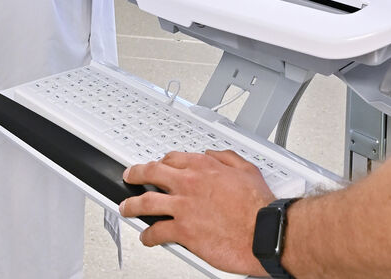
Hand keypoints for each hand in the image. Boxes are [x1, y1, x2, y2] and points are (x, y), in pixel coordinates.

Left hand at [118, 150, 275, 275]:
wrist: (264, 232)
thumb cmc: (259, 206)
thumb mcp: (247, 169)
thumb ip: (226, 158)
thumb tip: (213, 154)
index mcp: (204, 167)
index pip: (172, 159)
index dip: (162, 162)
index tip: (158, 166)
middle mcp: (189, 184)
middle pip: (152, 173)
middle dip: (136, 174)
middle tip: (130, 176)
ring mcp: (183, 207)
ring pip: (146, 202)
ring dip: (132, 205)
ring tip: (126, 207)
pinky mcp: (183, 231)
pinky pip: (157, 232)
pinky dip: (148, 235)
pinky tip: (146, 237)